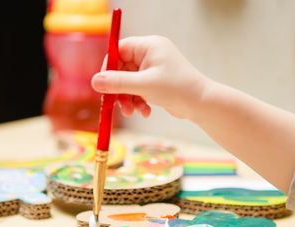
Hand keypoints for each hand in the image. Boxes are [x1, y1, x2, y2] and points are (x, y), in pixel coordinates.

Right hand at [91, 36, 208, 118]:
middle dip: (119, 89)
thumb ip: (118, 83)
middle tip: (117, 105)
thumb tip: (94, 81)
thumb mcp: (144, 85)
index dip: (109, 67)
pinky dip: (139, 102)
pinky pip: (139, 91)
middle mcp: (151, 55)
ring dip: (128, 99)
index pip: (119, 50)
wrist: (201, 104)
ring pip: (129, 83)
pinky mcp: (156, 84)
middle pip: (122, 69)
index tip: (103, 85)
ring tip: (133, 111)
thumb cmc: (177, 89)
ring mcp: (154, 70)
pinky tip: (145, 112)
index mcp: (149, 46)